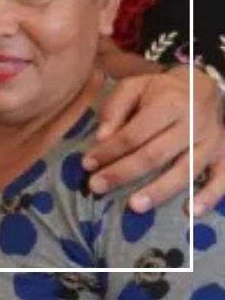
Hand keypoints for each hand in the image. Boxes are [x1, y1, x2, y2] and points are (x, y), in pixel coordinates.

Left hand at [83, 66, 224, 215]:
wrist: (203, 87)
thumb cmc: (161, 91)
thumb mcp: (133, 87)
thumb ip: (115, 110)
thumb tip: (101, 139)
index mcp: (168, 104)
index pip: (134, 134)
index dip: (109, 151)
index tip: (87, 164)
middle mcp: (193, 125)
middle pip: (155, 155)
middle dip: (124, 173)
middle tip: (97, 187)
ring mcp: (211, 142)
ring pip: (185, 171)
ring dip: (159, 191)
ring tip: (135, 206)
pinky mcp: (224, 155)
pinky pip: (222, 179)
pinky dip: (209, 197)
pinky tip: (191, 212)